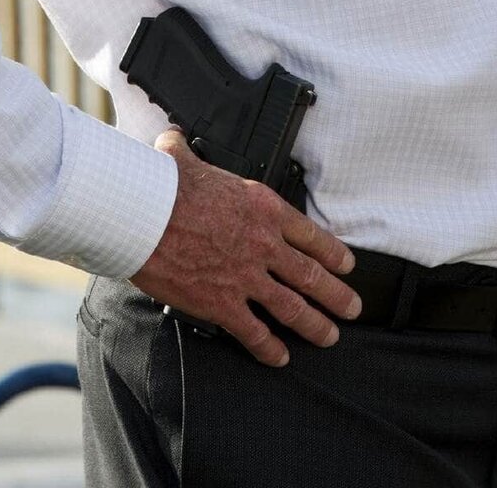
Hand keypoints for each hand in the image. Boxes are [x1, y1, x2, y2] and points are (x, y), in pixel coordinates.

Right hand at [130, 129, 360, 366]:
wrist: (144, 215)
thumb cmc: (164, 184)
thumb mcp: (183, 158)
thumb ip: (185, 149)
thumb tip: (172, 138)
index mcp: (263, 207)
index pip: (310, 234)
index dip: (333, 252)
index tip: (347, 265)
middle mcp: (263, 243)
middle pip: (311, 275)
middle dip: (336, 295)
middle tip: (352, 307)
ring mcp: (246, 276)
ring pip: (293, 307)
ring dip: (315, 325)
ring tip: (329, 337)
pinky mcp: (222, 303)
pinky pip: (254, 332)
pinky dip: (269, 348)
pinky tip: (280, 358)